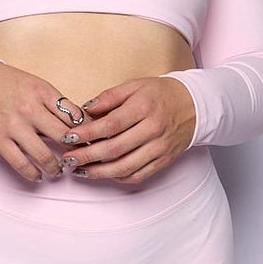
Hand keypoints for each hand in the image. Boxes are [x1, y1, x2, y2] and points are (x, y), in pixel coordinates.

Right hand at [0, 62, 84, 181]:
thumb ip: (55, 103)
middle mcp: (30, 108)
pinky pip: (20, 164)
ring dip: (56, 167)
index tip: (90, 141)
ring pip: (44, 155)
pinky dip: (33, 174)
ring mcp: (14, 126)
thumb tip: (79, 125)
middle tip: (78, 158)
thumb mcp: (36, 85)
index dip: (86, 132)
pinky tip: (38, 176)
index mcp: (42, 92)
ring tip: (58, 170)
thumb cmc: (8, 84)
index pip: (75, 116)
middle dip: (75, 151)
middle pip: (64, 136)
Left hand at [57, 76, 196, 184]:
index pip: (110, 125)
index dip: (87, 133)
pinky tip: (103, 174)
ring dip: (99, 172)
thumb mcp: (135, 85)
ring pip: (125, 167)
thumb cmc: (160, 94)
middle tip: (68, 159)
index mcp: (144, 107)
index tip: (68, 137)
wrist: (194, 106)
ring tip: (80, 170)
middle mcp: (153, 129)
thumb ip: (109, 97)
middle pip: (114, 149)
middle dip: (87, 156)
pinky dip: (118, 177)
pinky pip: (138, 175)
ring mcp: (159, 148)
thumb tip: (85, 109)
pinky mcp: (163, 160)